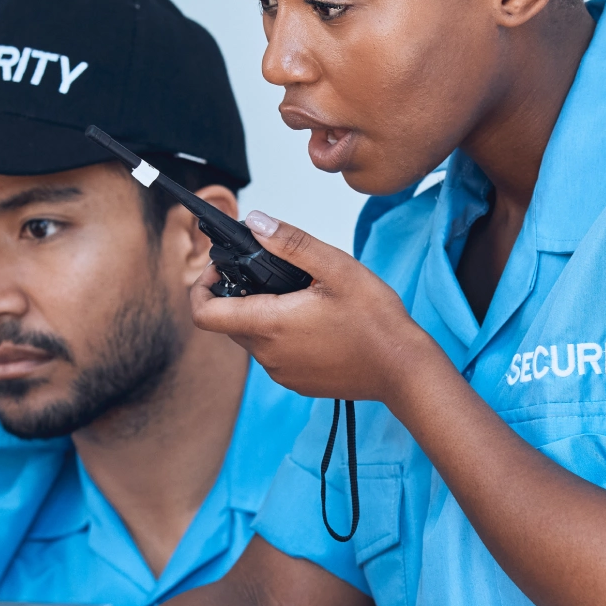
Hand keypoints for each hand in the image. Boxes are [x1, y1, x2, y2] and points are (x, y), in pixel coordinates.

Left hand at [190, 212, 441, 403]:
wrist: (403, 370)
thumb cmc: (376, 321)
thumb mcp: (336, 267)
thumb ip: (291, 243)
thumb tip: (255, 222)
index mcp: (269, 324)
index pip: (204, 313)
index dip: (202, 287)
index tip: (220, 269)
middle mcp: (268, 354)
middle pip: (228, 322)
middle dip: (240, 295)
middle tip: (273, 274)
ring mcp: (281, 373)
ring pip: (252, 338)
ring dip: (263, 315)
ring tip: (301, 297)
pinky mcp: (296, 382)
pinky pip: (274, 356)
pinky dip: (282, 336)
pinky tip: (314, 323)